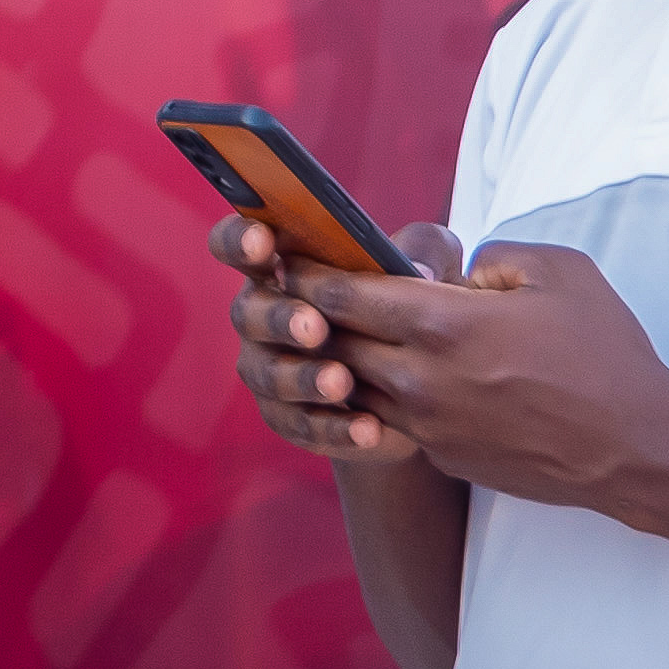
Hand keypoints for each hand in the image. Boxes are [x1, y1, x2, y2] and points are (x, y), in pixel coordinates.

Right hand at [217, 215, 456, 465]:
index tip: (262, 242)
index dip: (240, 239)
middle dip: (278, 319)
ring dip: (302, 378)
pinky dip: (331, 428)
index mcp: (285, 266)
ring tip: (341, 382)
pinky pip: (297, 425)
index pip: (240, 242)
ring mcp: (269, 368)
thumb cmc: (413, 307)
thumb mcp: (428, 270)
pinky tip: (367, 429)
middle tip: (314, 327)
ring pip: (268, 373)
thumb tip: (417, 269)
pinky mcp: (288, 417)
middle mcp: (264, 314)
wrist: (424, 388)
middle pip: (248, 312)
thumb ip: (425, 252)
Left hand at [277, 237, 668, 526]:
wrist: (638, 448)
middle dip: (311, 316)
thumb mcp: (558, 271)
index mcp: (443, 324)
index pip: (341, 294)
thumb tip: (448, 269)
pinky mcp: (440, 455)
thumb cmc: (605, 354)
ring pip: (350, 386)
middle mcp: (421, 378)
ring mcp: (426, 424)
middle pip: (332, 341)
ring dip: (338, 360)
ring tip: (337, 334)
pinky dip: (376, 396)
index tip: (290, 258)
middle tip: (297, 293)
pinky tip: (389, 376)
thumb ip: (489, 256)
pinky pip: (386, 419)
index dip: (308, 273)